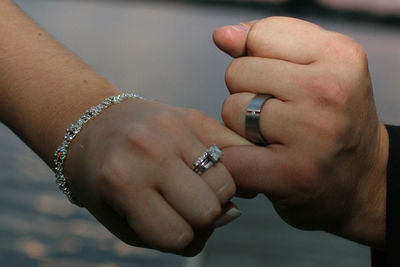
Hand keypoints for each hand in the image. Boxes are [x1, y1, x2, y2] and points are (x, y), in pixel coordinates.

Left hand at [63, 98, 249, 255]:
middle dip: (200, 218)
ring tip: (192, 185)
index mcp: (122, 182)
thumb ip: (170, 232)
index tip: (168, 225)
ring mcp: (174, 128)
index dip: (178, 240)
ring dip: (214, 193)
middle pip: (208, 210)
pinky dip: (227, 166)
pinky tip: (210, 167)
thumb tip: (232, 212)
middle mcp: (150, 150)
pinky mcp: (192, 115)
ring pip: (226, 183)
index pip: (179, 236)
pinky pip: (234, 150)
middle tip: (182, 206)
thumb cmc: (104, 180)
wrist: (94, 124)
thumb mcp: (119, 218)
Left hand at [214, 17, 387, 248]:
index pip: (260, 35)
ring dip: (241, 127)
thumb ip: (268, 44)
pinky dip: (235, 160)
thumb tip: (221, 35)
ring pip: (231, 110)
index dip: (259, 59)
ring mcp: (313, 133)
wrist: (362, 179)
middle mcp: (330, 91)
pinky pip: (229, 154)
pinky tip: (260, 164)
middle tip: (277, 116)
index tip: (279, 82)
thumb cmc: (330, 118)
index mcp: (339, 55)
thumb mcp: (316, 68)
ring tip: (272, 139)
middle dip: (247, 93)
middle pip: (238, 72)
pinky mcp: (293, 173)